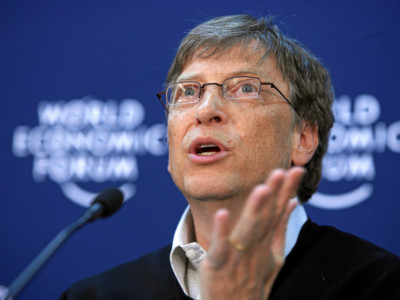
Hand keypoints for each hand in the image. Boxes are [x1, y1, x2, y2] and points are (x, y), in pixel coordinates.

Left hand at [200, 167, 304, 299]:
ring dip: (255, 211)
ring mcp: (237, 258)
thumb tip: (293, 203)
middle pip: (266, 220)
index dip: (286, 192)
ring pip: (248, 232)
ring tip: (262, 189)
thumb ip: (280, 229)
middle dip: (274, 195)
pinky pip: (220, 248)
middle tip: (281, 171)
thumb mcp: (273, 257)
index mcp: (266, 244)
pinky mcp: (217, 266)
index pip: (278, 213)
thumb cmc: (252, 281)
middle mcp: (255, 249)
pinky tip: (223, 213)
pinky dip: (221, 232)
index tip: (296, 170)